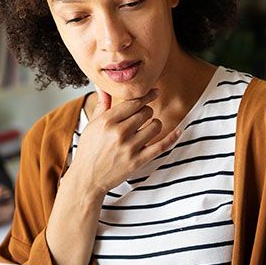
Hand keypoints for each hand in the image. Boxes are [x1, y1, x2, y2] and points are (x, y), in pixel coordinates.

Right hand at [66, 89, 180, 196]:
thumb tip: (103, 85)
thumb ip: (102, 105)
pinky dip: (172, 137)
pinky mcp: (138, 161)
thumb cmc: (89, 150)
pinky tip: (178, 130)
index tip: (154, 92)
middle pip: (146, 112)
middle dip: (147, 111)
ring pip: (155, 125)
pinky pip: (161, 146)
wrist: (87, 178)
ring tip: (149, 127)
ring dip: (155, 124)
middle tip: (143, 116)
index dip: (146, 96)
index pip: (133, 102)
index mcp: (106, 121)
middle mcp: (119, 133)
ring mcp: (130, 148)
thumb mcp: (92, 125)